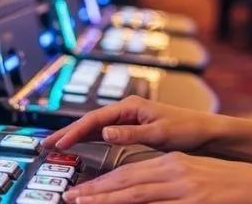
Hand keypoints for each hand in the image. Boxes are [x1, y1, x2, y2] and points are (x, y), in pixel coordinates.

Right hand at [42, 96, 227, 152]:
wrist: (205, 131)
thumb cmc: (188, 128)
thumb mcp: (159, 132)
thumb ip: (131, 133)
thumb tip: (105, 132)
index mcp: (132, 105)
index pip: (95, 119)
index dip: (75, 131)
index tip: (60, 143)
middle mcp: (128, 109)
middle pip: (90, 121)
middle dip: (67, 131)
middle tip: (45, 144)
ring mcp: (130, 118)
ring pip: (95, 127)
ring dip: (75, 135)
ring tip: (55, 145)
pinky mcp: (133, 127)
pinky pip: (104, 132)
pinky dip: (88, 139)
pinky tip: (78, 146)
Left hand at [63, 153, 251, 203]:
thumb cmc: (228, 184)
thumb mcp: (194, 178)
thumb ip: (168, 185)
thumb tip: (141, 194)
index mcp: (173, 163)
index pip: (130, 171)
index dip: (103, 182)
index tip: (82, 190)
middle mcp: (175, 170)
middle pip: (127, 180)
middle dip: (96, 190)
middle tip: (71, 197)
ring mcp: (184, 187)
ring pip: (136, 192)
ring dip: (107, 199)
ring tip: (83, 203)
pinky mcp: (194, 200)